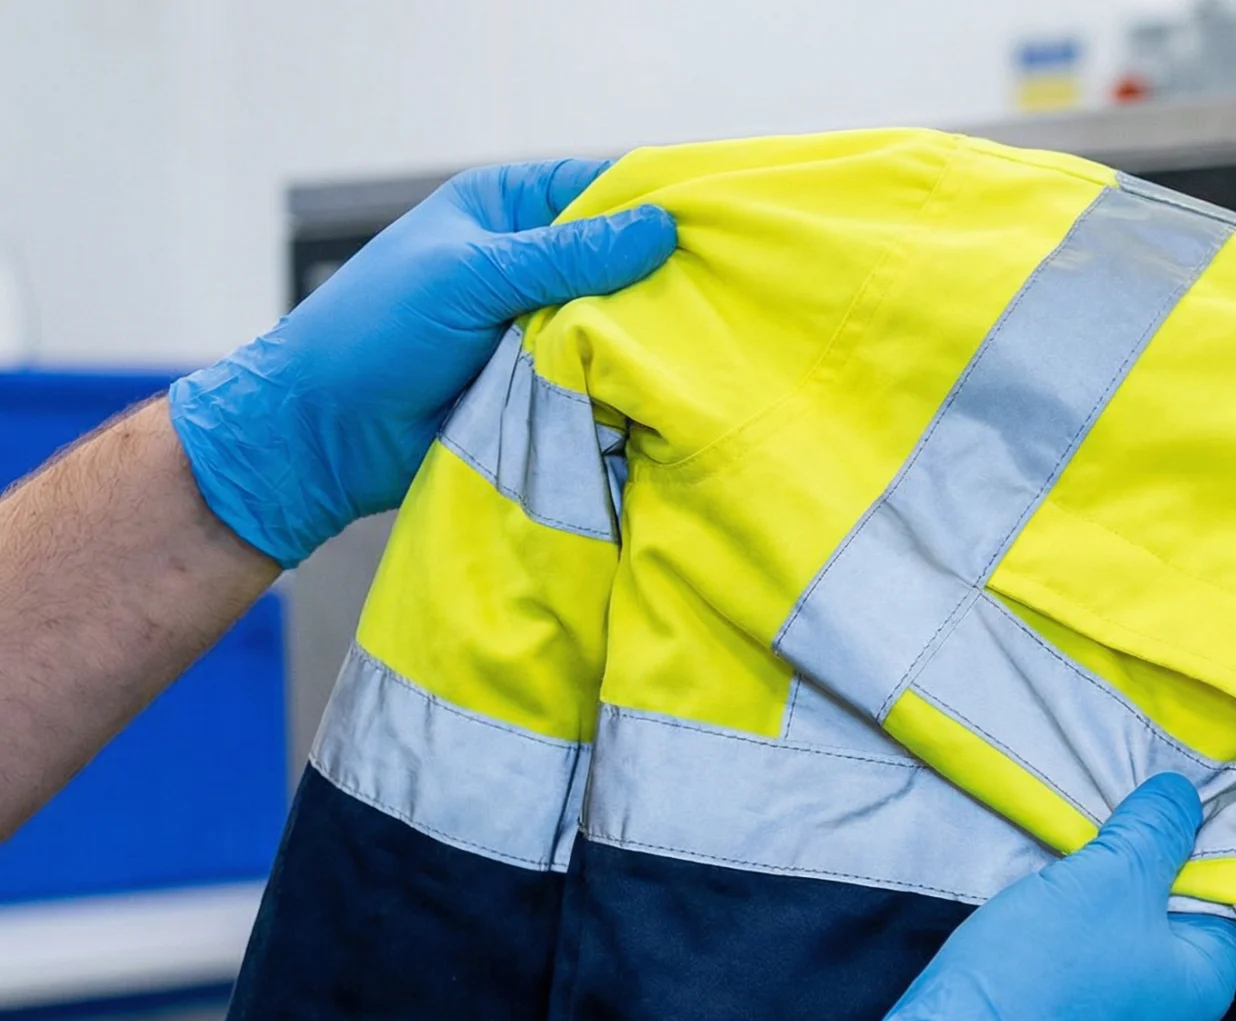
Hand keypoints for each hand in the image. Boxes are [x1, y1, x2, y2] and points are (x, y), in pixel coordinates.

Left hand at [168, 158, 676, 564]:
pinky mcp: (542, 381)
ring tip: (708, 342)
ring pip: (615, 321)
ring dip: (645, 336)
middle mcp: (526, 260)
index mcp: (503, 207)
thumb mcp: (471, 276)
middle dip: (661, 276)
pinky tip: (668, 384)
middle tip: (727, 293)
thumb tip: (661, 226)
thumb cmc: (374, 333)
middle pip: (618, 258)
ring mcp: (536, 324)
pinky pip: (598, 373)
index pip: (599, 187)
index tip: (722, 221)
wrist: (324, 435)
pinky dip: (623, 380)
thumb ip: (566, 254)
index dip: (656, 202)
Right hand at [811, 774, 1235, 1020]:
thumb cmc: (1045, 977)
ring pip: (1119, 966)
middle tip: (1105, 835)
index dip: (1199, 853)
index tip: (1162, 813)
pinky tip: (1032, 933)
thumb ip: (1152, 833)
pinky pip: (1078, 998)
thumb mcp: (1108, 878)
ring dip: (1095, 921)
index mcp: (1205, 990)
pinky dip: (1063, 961)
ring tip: (1062, 877)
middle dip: (1140, 883)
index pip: (1229, 904)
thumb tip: (1183, 798)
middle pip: (1171, 934)